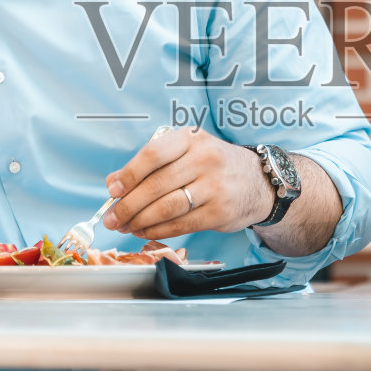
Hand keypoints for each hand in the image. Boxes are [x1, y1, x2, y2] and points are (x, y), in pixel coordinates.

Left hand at [103, 128, 273, 240]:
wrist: (258, 181)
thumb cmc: (213, 165)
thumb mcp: (187, 151)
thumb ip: (151, 164)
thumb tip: (114, 184)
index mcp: (191, 138)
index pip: (153, 154)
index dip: (129, 174)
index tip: (113, 190)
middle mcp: (204, 159)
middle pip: (156, 185)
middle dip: (128, 205)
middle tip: (112, 218)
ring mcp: (214, 187)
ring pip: (167, 208)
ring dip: (140, 221)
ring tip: (125, 227)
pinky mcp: (219, 212)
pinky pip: (181, 225)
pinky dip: (157, 231)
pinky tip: (144, 232)